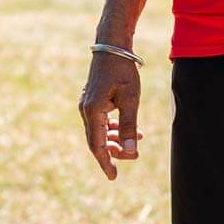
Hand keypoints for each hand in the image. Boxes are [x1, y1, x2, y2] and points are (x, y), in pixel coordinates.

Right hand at [78, 51, 143, 179]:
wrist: (111, 45)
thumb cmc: (123, 70)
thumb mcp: (131, 98)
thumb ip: (129, 126)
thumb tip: (131, 151)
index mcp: (92, 111)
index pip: (97, 145)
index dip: (106, 163)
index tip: (114, 177)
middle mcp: (85, 109)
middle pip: (96, 140)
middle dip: (114, 151)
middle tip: (133, 156)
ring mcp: (86, 104)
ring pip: (98, 131)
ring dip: (115, 139)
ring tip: (137, 140)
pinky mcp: (91, 99)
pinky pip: (100, 121)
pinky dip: (113, 128)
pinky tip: (129, 128)